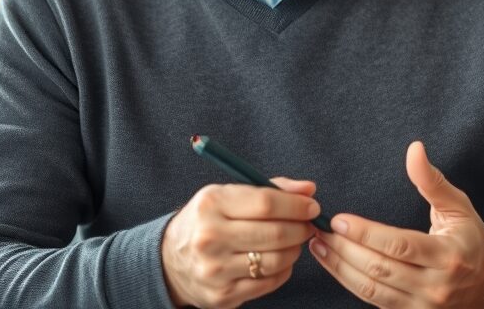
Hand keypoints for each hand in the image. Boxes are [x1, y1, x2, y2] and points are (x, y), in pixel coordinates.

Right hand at [161, 177, 319, 308]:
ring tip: (294, 242)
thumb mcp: (230, 194)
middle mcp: (209, 237)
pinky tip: (280, 260)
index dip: (296, 205)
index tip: (312, 206)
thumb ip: (271, 188)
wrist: (171, 260)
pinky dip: (283, 270)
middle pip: (274, 233)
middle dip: (301, 228)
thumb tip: (309, 190)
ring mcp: (214, 270)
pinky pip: (268, 283)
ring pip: (275, 260)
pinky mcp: (221, 296)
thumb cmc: (209, 220)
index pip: (266, 203)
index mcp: (212, 204)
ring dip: (294, 250)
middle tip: (308, 225)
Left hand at [309, 141, 483, 307]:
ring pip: (372, 290)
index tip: (340, 220)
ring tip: (318, 245)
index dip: (366, 234)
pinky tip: (334, 264)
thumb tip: (414, 149)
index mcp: (447, 256)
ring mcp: (422, 306)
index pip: (399, 246)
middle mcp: (435, 286)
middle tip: (320, 230)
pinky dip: (350, 282)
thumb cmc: (469, 239)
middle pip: (380, 269)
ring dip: (340, 268)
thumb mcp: (457, 205)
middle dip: (345, 249)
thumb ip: (431, 180)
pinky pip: (373, 302)